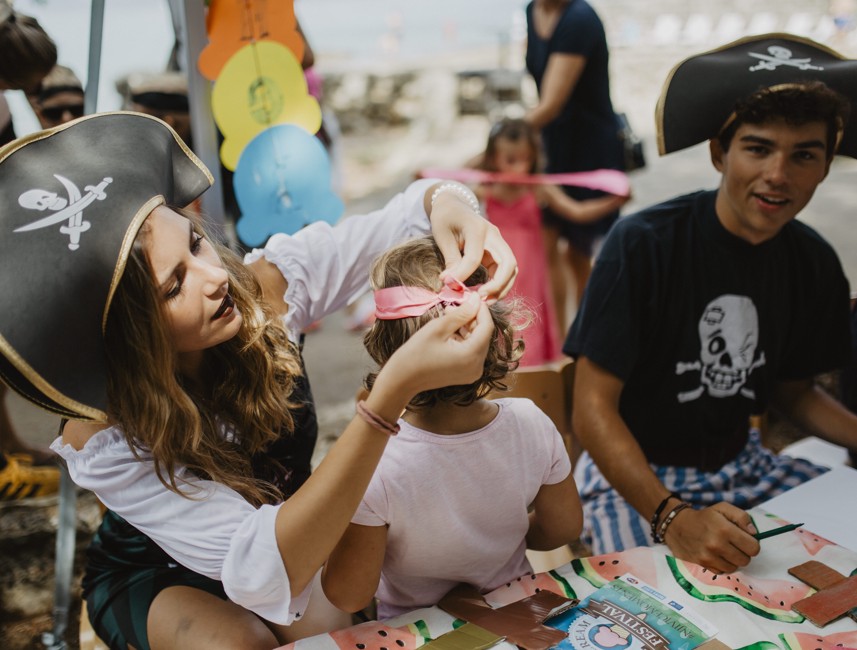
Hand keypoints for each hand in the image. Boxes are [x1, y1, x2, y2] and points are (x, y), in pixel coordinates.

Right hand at [374, 293, 492, 400]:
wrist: (401, 380)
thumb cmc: (415, 353)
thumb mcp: (438, 328)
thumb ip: (460, 313)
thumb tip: (476, 299)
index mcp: (471, 356)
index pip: (487, 326)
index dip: (481, 309)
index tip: (472, 296)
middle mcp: (477, 367)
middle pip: (483, 335)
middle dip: (473, 318)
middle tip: (457, 305)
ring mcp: (473, 373)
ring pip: (477, 342)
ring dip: (467, 327)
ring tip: (449, 316)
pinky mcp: (467, 374)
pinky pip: (471, 351)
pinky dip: (464, 339)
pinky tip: (450, 331)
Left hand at [429, 194, 516, 301]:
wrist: (453, 206)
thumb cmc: (445, 218)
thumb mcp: (442, 236)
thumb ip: (451, 259)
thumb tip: (451, 282)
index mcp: (477, 228)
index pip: (475, 258)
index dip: (463, 275)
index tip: (449, 285)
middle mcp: (494, 235)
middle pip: (508, 264)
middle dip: (497, 285)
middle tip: (479, 299)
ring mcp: (498, 243)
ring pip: (511, 269)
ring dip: (501, 288)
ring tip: (484, 301)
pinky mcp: (497, 251)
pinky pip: (504, 270)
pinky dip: (498, 284)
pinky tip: (484, 293)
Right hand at [664, 502, 759, 572]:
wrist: (677, 525)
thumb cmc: (704, 516)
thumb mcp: (722, 508)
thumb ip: (742, 517)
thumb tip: (754, 533)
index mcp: (725, 529)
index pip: (753, 548)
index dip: (752, 544)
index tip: (745, 540)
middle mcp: (717, 545)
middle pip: (746, 560)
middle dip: (743, 552)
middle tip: (734, 544)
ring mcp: (709, 557)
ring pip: (735, 567)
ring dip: (732, 560)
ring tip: (724, 549)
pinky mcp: (702, 565)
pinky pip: (722, 571)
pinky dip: (722, 565)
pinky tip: (716, 555)